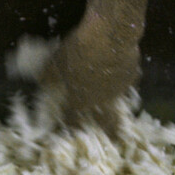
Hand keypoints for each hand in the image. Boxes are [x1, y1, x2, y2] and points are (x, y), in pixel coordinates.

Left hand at [40, 0, 156, 134]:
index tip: (71, 132)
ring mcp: (120, 88)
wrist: (110, 34)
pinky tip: (124, 72)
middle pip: (108, 121)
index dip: (71, 125)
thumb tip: (41, 81)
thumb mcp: (56, 62)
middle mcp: (102, 99)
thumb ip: (49, 74)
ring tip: (120, 103)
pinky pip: (128, 80)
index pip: (74, 119)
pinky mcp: (132, 73)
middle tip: (115, 140)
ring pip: (119, 99)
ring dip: (117, 102)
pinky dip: (125, 78)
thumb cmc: (78, 50)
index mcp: (81, 100)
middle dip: (110, 131)